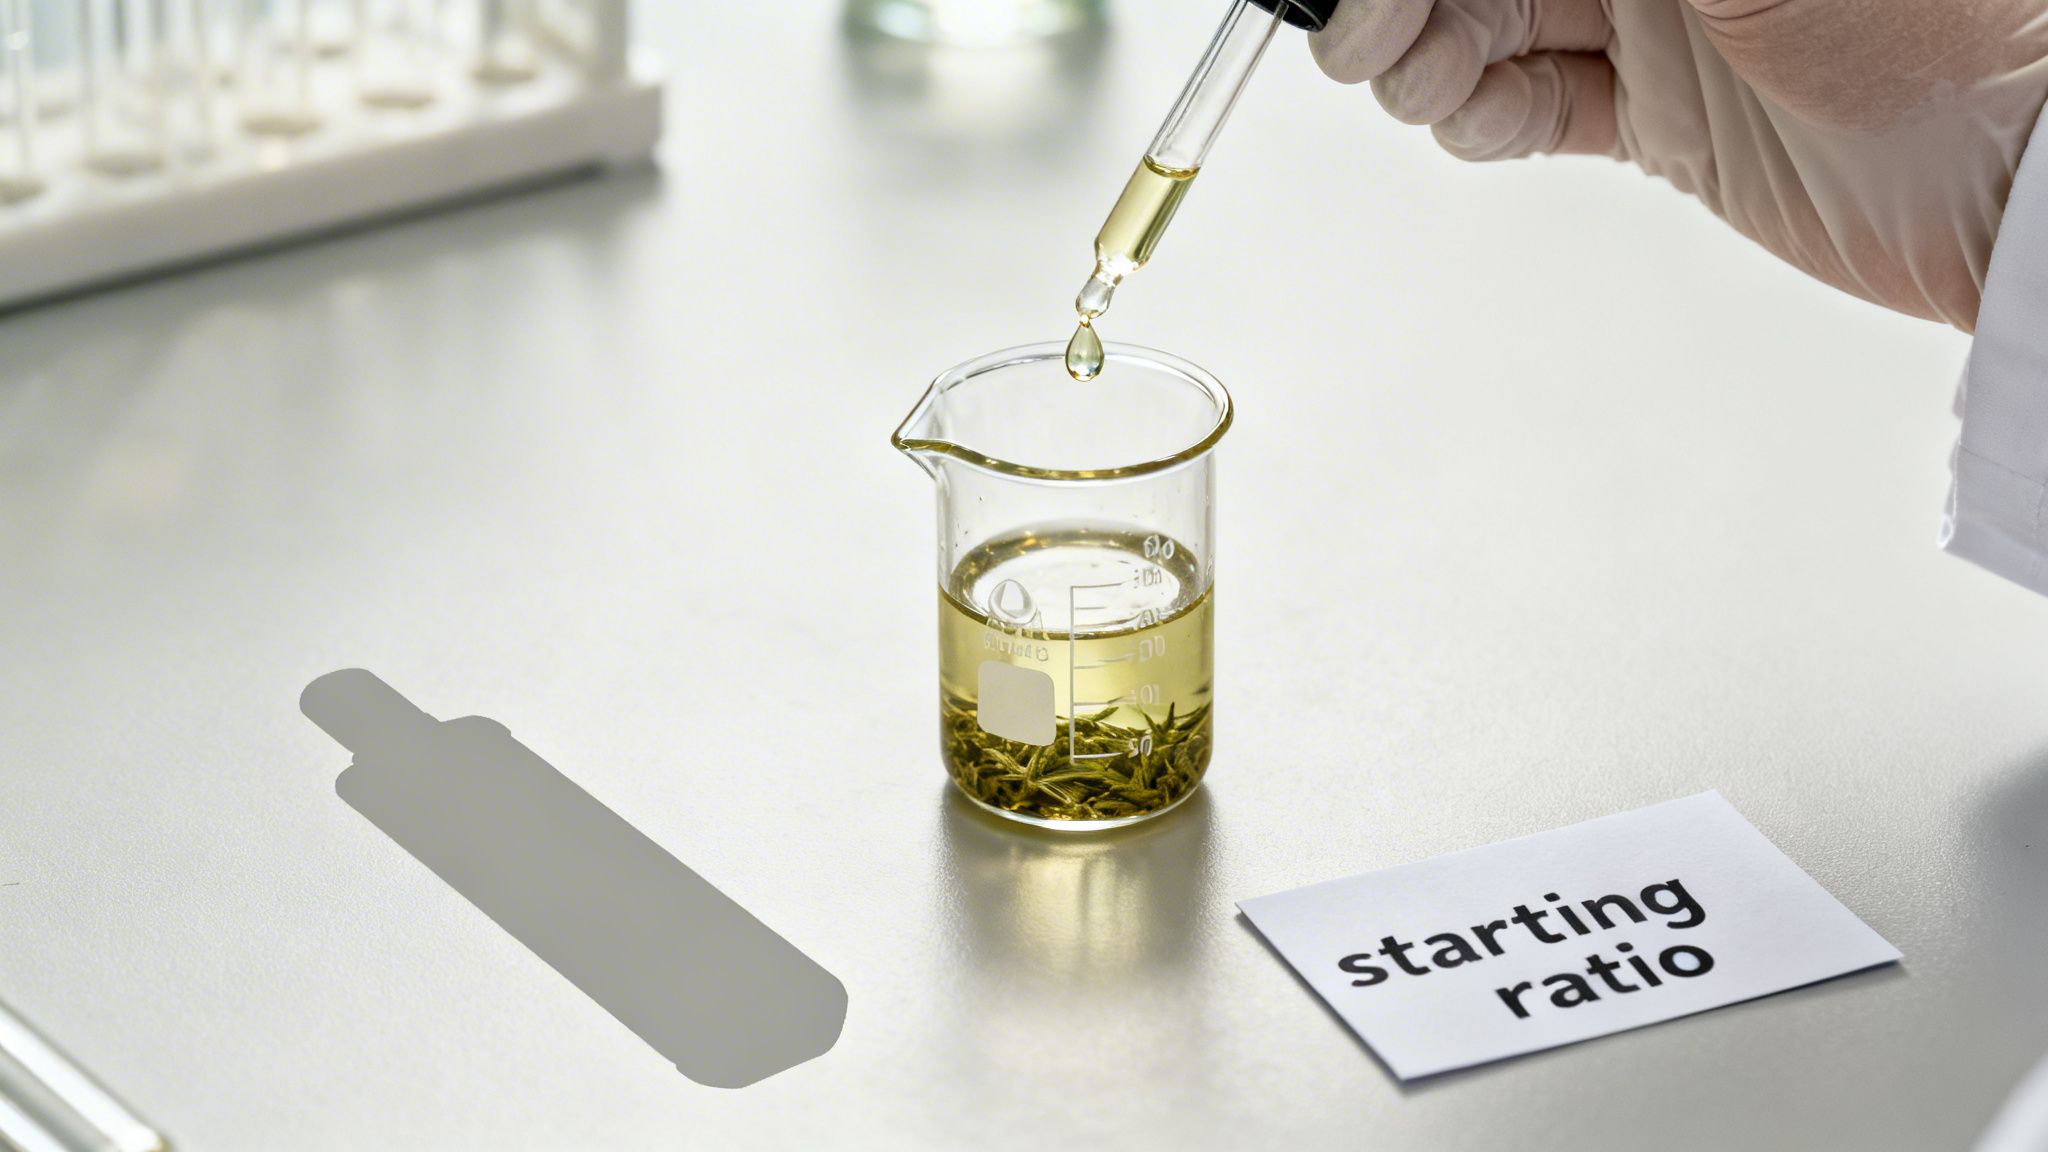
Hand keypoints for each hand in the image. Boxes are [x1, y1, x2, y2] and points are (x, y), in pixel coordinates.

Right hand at [1309, 0, 2047, 329]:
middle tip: (1359, 32)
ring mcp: (1660, 26)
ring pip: (1492, 27)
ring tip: (1418, 80)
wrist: (1997, 185)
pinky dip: (1483, 115)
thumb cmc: (1928, 33)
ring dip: (1430, 55)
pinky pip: (1535, 107)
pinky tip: (1474, 115)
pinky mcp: (1661, 118)